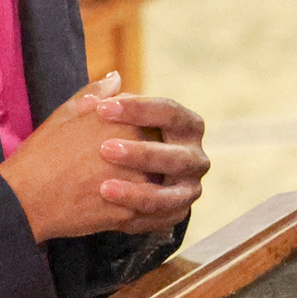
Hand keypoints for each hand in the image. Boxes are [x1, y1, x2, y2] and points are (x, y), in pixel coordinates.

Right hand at [0, 74, 206, 241]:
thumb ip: (98, 92)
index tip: (154, 133)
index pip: (161, 120)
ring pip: (168, 188)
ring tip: (162, 188)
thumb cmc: (43, 152)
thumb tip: (117, 78)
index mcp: (127, 122)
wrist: (26, 196)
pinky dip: (162, 215)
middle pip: (169, 155)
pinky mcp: (128, 216)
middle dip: (165, 159)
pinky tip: (159, 210)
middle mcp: (137, 153)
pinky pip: (158, 217)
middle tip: (161, 163)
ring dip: (168, 188)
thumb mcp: (68, 112)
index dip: (157, 129)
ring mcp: (136, 187)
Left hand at [84, 88, 208, 236]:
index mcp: (186, 124)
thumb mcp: (103, 117)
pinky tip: (109, 209)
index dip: (137, 109)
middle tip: (104, 149)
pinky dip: (137, 214)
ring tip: (104, 187)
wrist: (113, 178)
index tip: (101, 109)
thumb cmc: (111, 136)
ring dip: (138, 192)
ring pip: (170, 195)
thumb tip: (112, 79)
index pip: (169, 111)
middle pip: (175, 156)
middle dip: (141, 153)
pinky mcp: (177, 213)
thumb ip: (102, 98)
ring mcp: (190, 188)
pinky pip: (161, 218)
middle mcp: (195, 157)